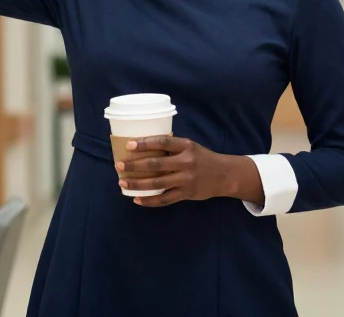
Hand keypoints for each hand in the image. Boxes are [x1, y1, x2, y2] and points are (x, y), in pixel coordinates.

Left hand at [117, 136, 252, 206]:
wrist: (224, 175)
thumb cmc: (202, 158)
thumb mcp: (190, 147)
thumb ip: (172, 147)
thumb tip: (143, 146)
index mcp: (186, 146)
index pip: (162, 142)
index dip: (145, 143)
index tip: (128, 144)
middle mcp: (186, 162)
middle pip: (156, 164)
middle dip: (135, 165)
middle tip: (119, 165)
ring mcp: (186, 179)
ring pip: (157, 183)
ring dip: (137, 184)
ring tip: (122, 182)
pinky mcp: (186, 194)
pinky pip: (165, 199)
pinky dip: (150, 201)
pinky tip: (137, 200)